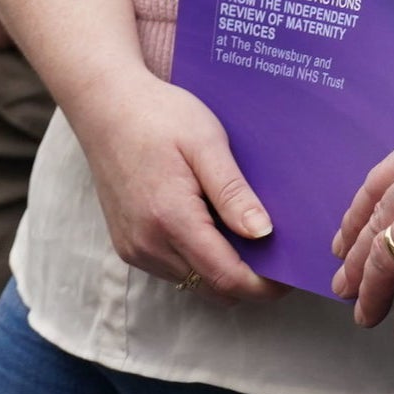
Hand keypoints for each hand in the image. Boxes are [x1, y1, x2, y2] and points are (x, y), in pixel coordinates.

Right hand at [64, 71, 283, 300]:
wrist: (104, 104)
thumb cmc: (157, 114)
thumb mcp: (205, 142)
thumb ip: (233, 192)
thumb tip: (264, 234)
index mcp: (171, 218)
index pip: (228, 279)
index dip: (265, 286)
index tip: (290, 272)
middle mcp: (148, 243)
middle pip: (214, 290)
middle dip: (248, 281)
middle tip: (273, 251)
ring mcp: (134, 247)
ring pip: (194, 283)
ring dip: (222, 270)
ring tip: (240, 232)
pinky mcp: (127, 244)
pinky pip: (173, 270)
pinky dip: (198, 261)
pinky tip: (208, 226)